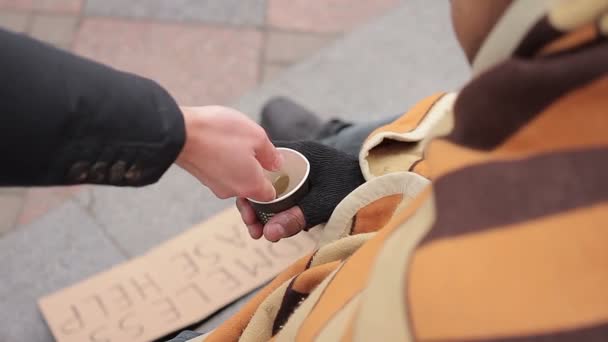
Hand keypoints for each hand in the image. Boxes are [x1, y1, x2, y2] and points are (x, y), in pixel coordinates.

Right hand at [176, 106, 282, 200]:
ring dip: (240, 165)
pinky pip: (221, 173)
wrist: (179, 131)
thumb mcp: (256, 136)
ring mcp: (215, 186)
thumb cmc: (217, 133)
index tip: (274, 168)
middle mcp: (232, 191)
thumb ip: (271, 154)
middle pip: (252, 188)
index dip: (275, 182)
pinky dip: (225, 162)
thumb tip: (277, 163)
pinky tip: (222, 145)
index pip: (271, 196)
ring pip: (236, 179)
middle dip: (257, 171)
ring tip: (237, 144)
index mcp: (251, 185)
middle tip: (256, 151)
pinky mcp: (203, 178)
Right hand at [236, 141, 364, 241]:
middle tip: (253, 229)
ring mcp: (302, 169)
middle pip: (263, 178)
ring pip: (273, 189)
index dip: (248, 183)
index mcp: (299, 152)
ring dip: (265, 210)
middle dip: (255, 204)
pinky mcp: (308, 182)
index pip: (261, 160)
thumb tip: (269, 234)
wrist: (382, 185)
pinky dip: (278, 209)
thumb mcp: (325, 203)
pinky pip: (285, 194)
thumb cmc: (356, 188)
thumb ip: (298, 216)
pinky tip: (278, 226)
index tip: (246, 208)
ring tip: (262, 233)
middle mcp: (297, 157)